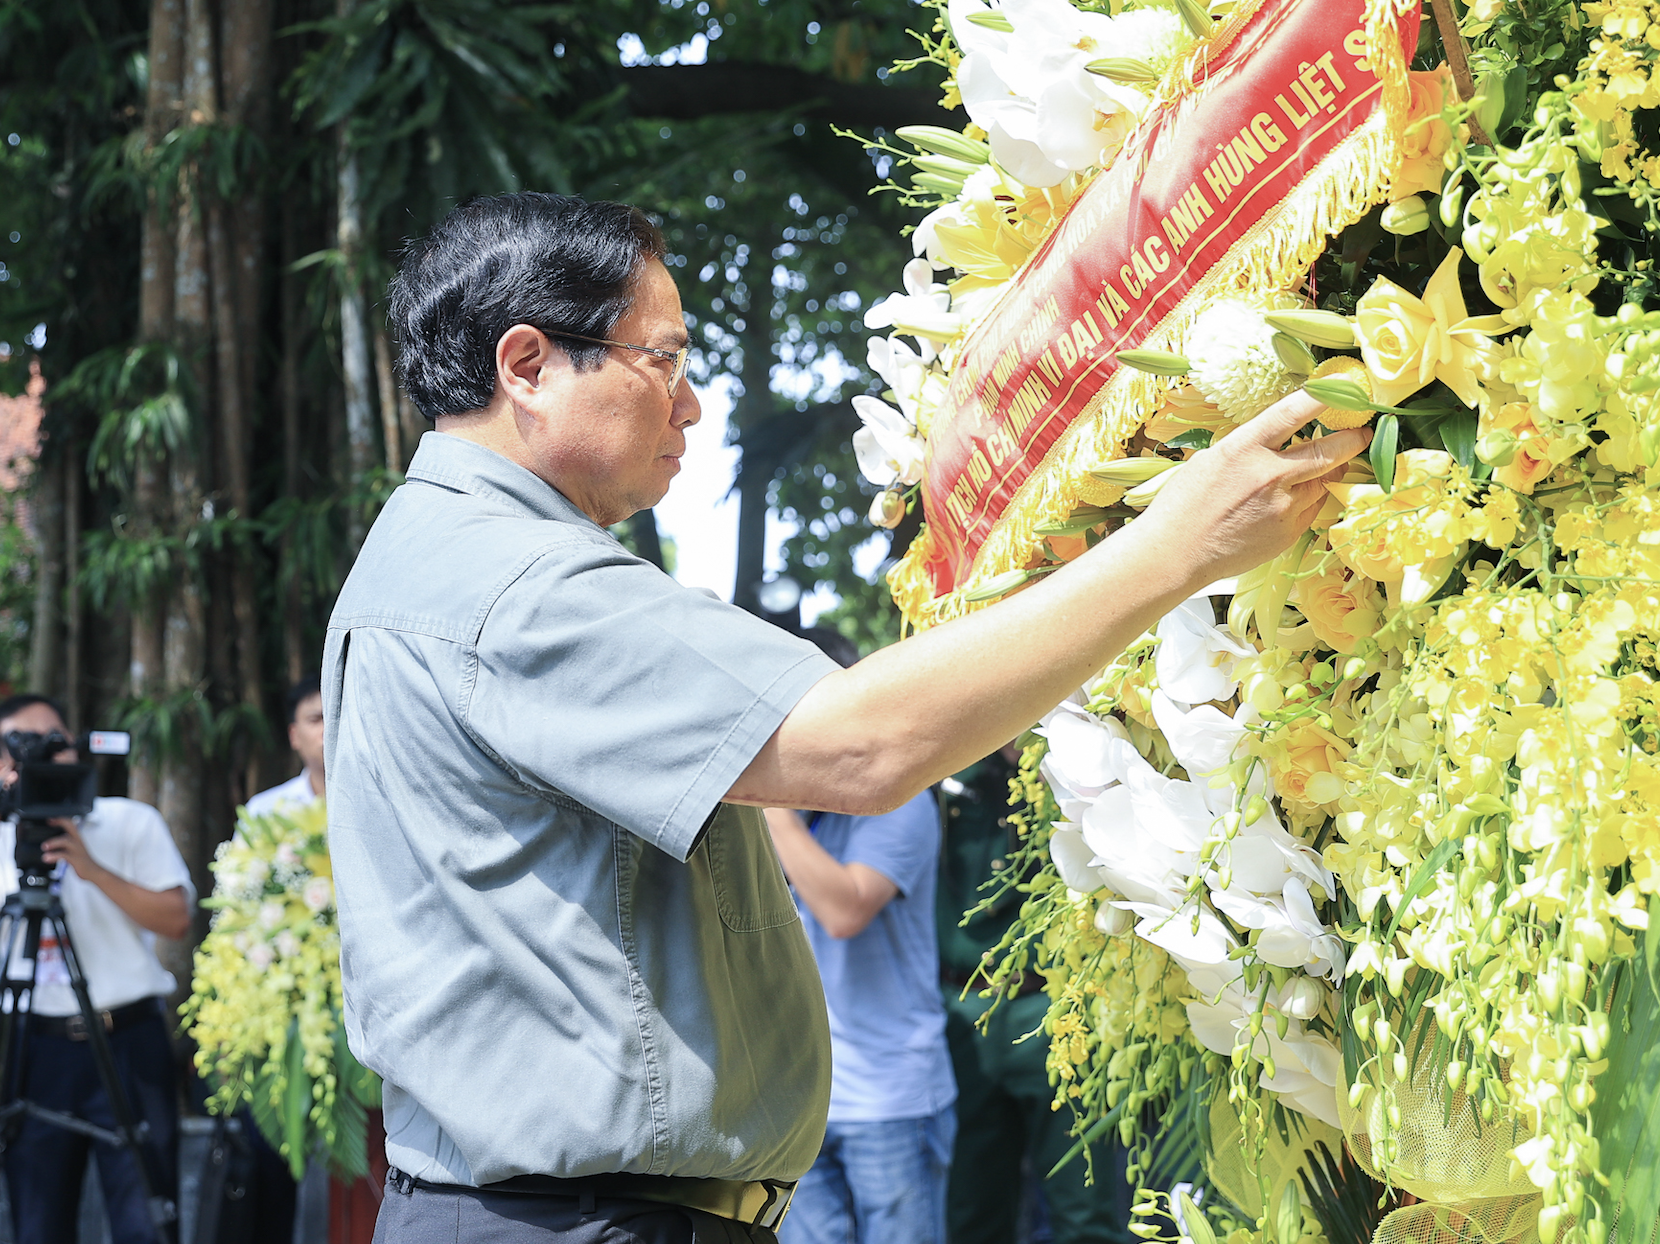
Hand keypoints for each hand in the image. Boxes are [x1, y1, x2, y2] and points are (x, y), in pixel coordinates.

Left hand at [41, 819, 104, 883]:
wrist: (93, 872)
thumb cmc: (82, 862)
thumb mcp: (74, 851)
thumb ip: (64, 846)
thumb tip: (50, 845)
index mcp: (77, 839)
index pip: (70, 824)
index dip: (60, 820)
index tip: (50, 820)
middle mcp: (77, 842)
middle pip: (71, 826)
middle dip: (60, 822)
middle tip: (49, 822)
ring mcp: (77, 850)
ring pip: (66, 841)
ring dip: (54, 842)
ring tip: (44, 847)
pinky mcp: (75, 859)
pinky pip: (64, 855)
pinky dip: (54, 856)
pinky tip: (47, 858)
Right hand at [1138, 391, 1369, 585]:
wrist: (1175, 554)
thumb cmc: (1185, 505)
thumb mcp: (1213, 460)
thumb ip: (1251, 448)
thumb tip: (1280, 440)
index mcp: (1244, 448)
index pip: (1292, 413)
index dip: (1325, 395)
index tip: (1346, 386)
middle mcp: (1269, 475)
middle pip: (1328, 451)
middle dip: (1351, 440)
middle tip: (1361, 433)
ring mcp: (1283, 507)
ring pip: (1323, 482)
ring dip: (1325, 473)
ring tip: (1314, 471)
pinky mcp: (1288, 533)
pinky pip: (1310, 510)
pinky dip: (1306, 502)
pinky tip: (1283, 505)